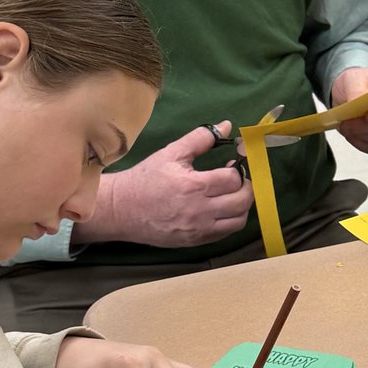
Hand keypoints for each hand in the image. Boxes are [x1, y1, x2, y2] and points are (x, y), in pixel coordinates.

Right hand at [74, 122, 252, 246]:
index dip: (238, 169)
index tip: (233, 164)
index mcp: (194, 186)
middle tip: (238, 179)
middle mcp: (199, 211)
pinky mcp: (195, 242)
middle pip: (242, 202)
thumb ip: (201, 138)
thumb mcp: (171, 153)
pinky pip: (225, 234)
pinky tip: (222, 209)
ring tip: (232, 195)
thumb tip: (225, 126)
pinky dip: (230, 221)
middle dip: (246, 187)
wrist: (121, 209)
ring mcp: (198, 229)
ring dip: (241, 206)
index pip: (233, 179)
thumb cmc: (146, 179)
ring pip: (238, 221)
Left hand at [331, 66, 367, 154]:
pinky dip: (363, 145)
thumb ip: (356, 90)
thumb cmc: (356, 83)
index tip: (367, 116)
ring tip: (347, 129)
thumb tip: (356, 102)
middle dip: (367, 127)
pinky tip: (352, 136)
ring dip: (365, 137)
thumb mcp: (353, 79)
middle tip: (347, 124)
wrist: (348, 94)